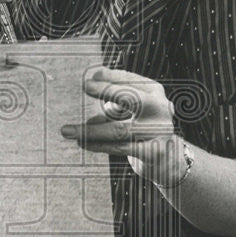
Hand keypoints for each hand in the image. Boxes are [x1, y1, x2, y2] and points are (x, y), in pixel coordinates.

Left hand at [61, 67, 183, 186]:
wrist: (167, 159)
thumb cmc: (142, 129)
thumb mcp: (131, 110)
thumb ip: (114, 101)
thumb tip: (92, 89)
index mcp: (155, 93)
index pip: (131, 80)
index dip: (110, 77)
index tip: (89, 77)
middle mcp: (160, 109)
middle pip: (132, 98)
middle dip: (108, 90)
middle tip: (86, 86)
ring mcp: (158, 131)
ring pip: (118, 129)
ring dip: (90, 130)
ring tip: (68, 130)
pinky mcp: (152, 152)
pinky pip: (118, 147)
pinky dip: (98, 145)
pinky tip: (83, 143)